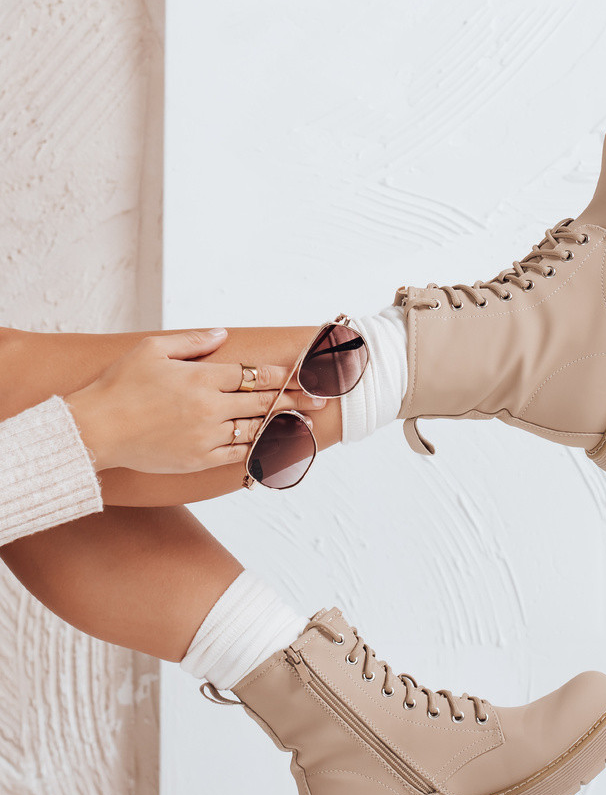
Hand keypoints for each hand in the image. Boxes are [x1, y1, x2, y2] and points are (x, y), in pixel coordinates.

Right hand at [65, 329, 324, 472]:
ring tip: (306, 423)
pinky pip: (238, 454)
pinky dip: (259, 450)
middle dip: (295, 399)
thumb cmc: (119, 386)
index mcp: (201, 377)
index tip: (303, 374)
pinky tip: (275, 447)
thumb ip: (192, 342)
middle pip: (262, 401)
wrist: (97, 429)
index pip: (252, 374)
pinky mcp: (199, 459)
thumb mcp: (152, 350)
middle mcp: (210, 406)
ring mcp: (207, 436)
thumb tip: (222, 334)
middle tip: (320, 399)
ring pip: (256, 429)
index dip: (281, 374)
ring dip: (283, 425)